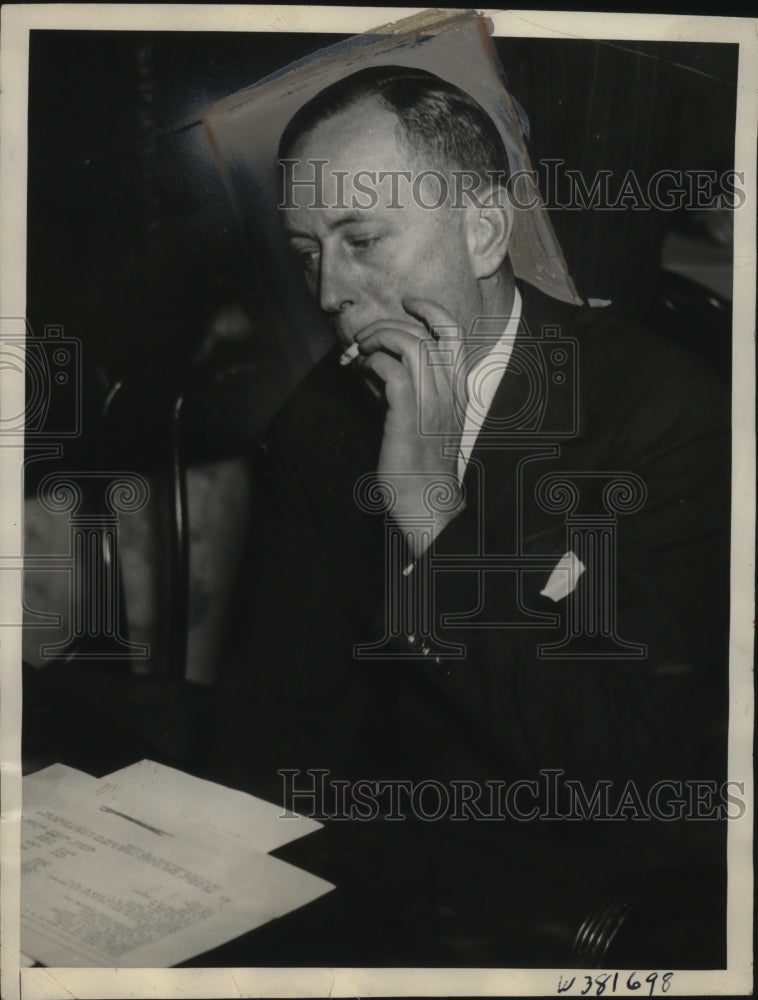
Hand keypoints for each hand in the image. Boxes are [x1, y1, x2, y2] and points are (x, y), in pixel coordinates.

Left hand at [355, 298, 465, 556]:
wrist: (427, 500)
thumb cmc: (420, 462)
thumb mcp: (420, 416)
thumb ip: (406, 387)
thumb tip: (375, 364)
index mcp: (457, 387)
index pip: (454, 333)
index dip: (431, 309)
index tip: (408, 302)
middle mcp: (448, 389)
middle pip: (422, 333)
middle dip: (387, 325)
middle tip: (363, 337)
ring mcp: (431, 401)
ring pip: (409, 344)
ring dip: (379, 338)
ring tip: (360, 348)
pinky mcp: (409, 415)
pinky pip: (392, 370)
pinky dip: (373, 362)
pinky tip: (362, 371)